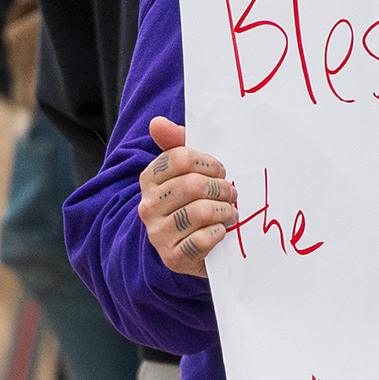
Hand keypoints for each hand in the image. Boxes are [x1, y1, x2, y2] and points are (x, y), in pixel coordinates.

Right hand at [140, 116, 234, 276]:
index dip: (208, 163)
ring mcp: (158, 234)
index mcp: (149, 180)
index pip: (180, 158)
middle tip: (230, 193)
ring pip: (199, 212)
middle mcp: (148, 206)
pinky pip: (203, 239)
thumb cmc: (193, 203)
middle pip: (193, 184)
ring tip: (229, 212)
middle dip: (220, 188)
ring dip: (224, 211)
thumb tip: (157, 122)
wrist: (191, 250)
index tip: (219, 171)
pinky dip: (219, 233)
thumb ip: (176, 143)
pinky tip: (221, 231)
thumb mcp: (187, 172)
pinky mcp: (173, 257)